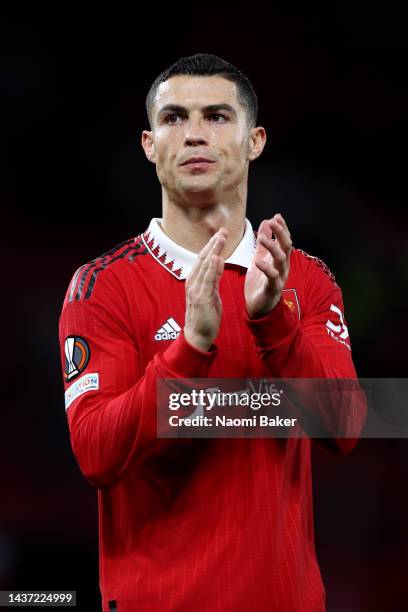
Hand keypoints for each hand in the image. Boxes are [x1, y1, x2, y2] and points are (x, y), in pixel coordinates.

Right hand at [184, 229, 226, 351]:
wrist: (198, 335)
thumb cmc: (205, 316)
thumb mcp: (211, 293)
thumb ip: (214, 277)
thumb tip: (218, 261)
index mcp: (195, 281)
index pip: (203, 258)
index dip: (211, 245)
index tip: (220, 234)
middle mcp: (193, 282)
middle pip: (203, 258)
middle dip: (213, 243)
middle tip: (222, 230)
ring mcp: (195, 289)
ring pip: (205, 265)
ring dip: (213, 250)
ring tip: (221, 238)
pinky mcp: (201, 298)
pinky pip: (207, 280)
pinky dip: (211, 267)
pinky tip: (216, 257)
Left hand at [245, 214, 291, 317]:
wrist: (258, 306)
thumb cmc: (259, 282)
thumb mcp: (260, 257)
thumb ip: (264, 241)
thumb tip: (266, 222)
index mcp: (279, 259)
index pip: (284, 240)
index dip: (282, 228)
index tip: (276, 216)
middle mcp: (282, 266)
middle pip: (286, 247)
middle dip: (281, 233)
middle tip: (274, 222)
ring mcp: (279, 277)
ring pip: (280, 259)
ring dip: (273, 247)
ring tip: (262, 238)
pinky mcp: (273, 288)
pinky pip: (272, 277)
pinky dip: (266, 268)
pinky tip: (258, 261)